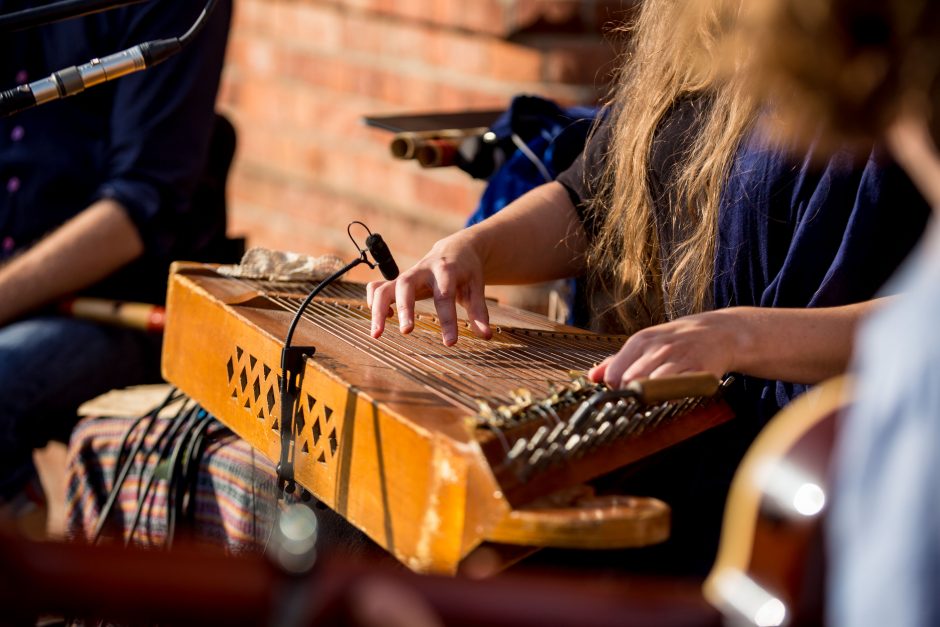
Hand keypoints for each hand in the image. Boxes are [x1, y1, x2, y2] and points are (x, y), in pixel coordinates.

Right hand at [367, 232, 492, 345]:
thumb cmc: (466, 271)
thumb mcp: (477, 287)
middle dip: (405, 308)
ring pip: (384, 287)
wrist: (455, 249)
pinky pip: (376, 287)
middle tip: (406, 332)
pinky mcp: (396, 280)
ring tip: (376, 335)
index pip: (445, 296)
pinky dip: (374, 302)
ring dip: (378, 310)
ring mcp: (406, 275)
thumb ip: (479, 311)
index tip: (450, 343)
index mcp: (446, 270)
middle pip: (406, 284)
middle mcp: (422, 270)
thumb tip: (485, 336)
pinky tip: (385, 320)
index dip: (448, 320)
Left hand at [588, 309, 744, 387]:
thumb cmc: (674, 341)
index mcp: (640, 341)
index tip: (623, 389)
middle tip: (640, 394)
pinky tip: (673, 394)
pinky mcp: (698, 371)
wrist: (716, 333)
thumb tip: (593, 376)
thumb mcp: (644, 343)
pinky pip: (678, 391)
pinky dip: (672, 397)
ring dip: (650, 396)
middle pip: (630, 382)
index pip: (614, 374)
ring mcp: (678, 360)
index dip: (615, 388)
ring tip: (655, 394)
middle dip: (631, 393)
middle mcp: (657, 349)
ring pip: (652, 387)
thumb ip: (616, 360)